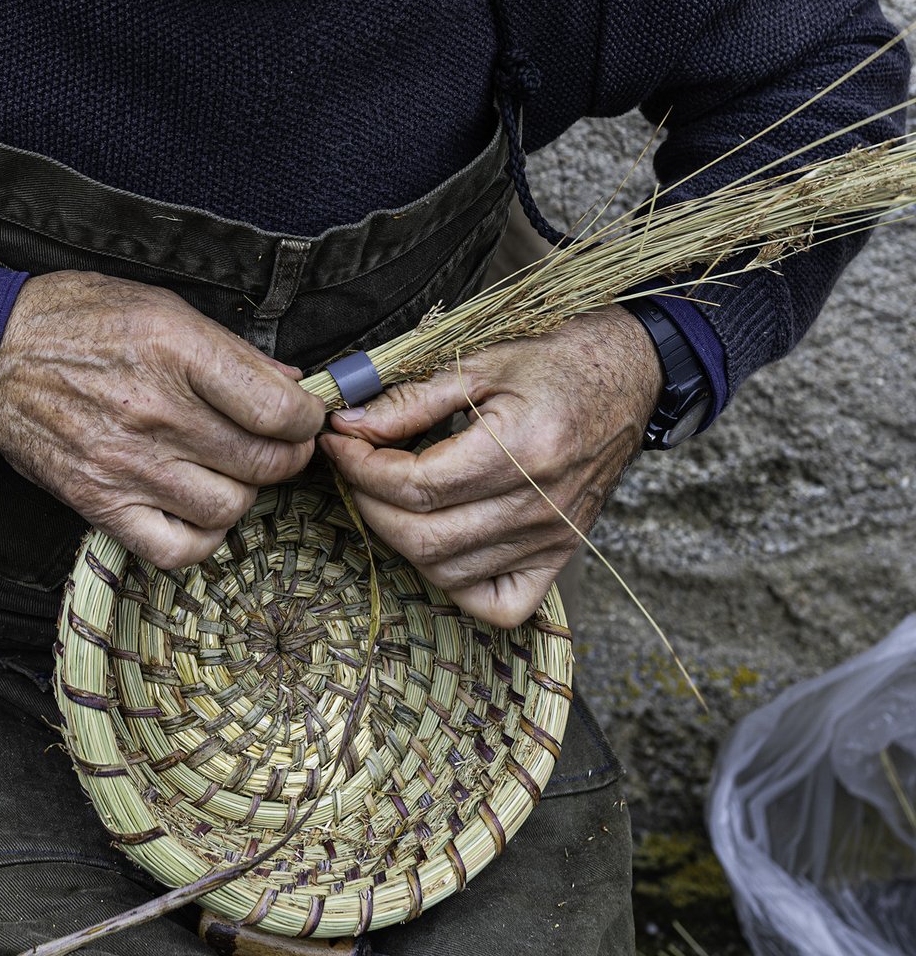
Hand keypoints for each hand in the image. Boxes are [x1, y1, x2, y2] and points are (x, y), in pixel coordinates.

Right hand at [0, 271, 324, 567]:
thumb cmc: (79, 321)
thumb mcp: (161, 307)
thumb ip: (231, 350)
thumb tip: (290, 383)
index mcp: (176, 350)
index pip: (276, 409)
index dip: (306, 419)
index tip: (303, 417)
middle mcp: (154, 412)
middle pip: (262, 462)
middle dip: (287, 456)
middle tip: (279, 445)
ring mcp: (125, 464)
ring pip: (229, 507)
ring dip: (245, 493)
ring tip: (231, 471)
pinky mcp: (99, 503)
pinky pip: (177, 549)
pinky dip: (203, 537)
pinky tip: (200, 509)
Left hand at [319, 307, 662, 627]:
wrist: (628, 377)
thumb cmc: (556, 363)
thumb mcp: (480, 364)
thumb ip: (411, 401)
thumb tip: (350, 426)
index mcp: (523, 449)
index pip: (416, 485)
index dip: (362, 468)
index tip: (339, 443)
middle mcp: (541, 505)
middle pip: (424, 536)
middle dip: (369, 503)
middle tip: (353, 467)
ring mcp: (554, 538)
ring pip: (449, 571)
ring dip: (400, 538)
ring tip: (386, 495)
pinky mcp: (560, 554)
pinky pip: (499, 603)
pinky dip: (457, 584)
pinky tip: (439, 543)